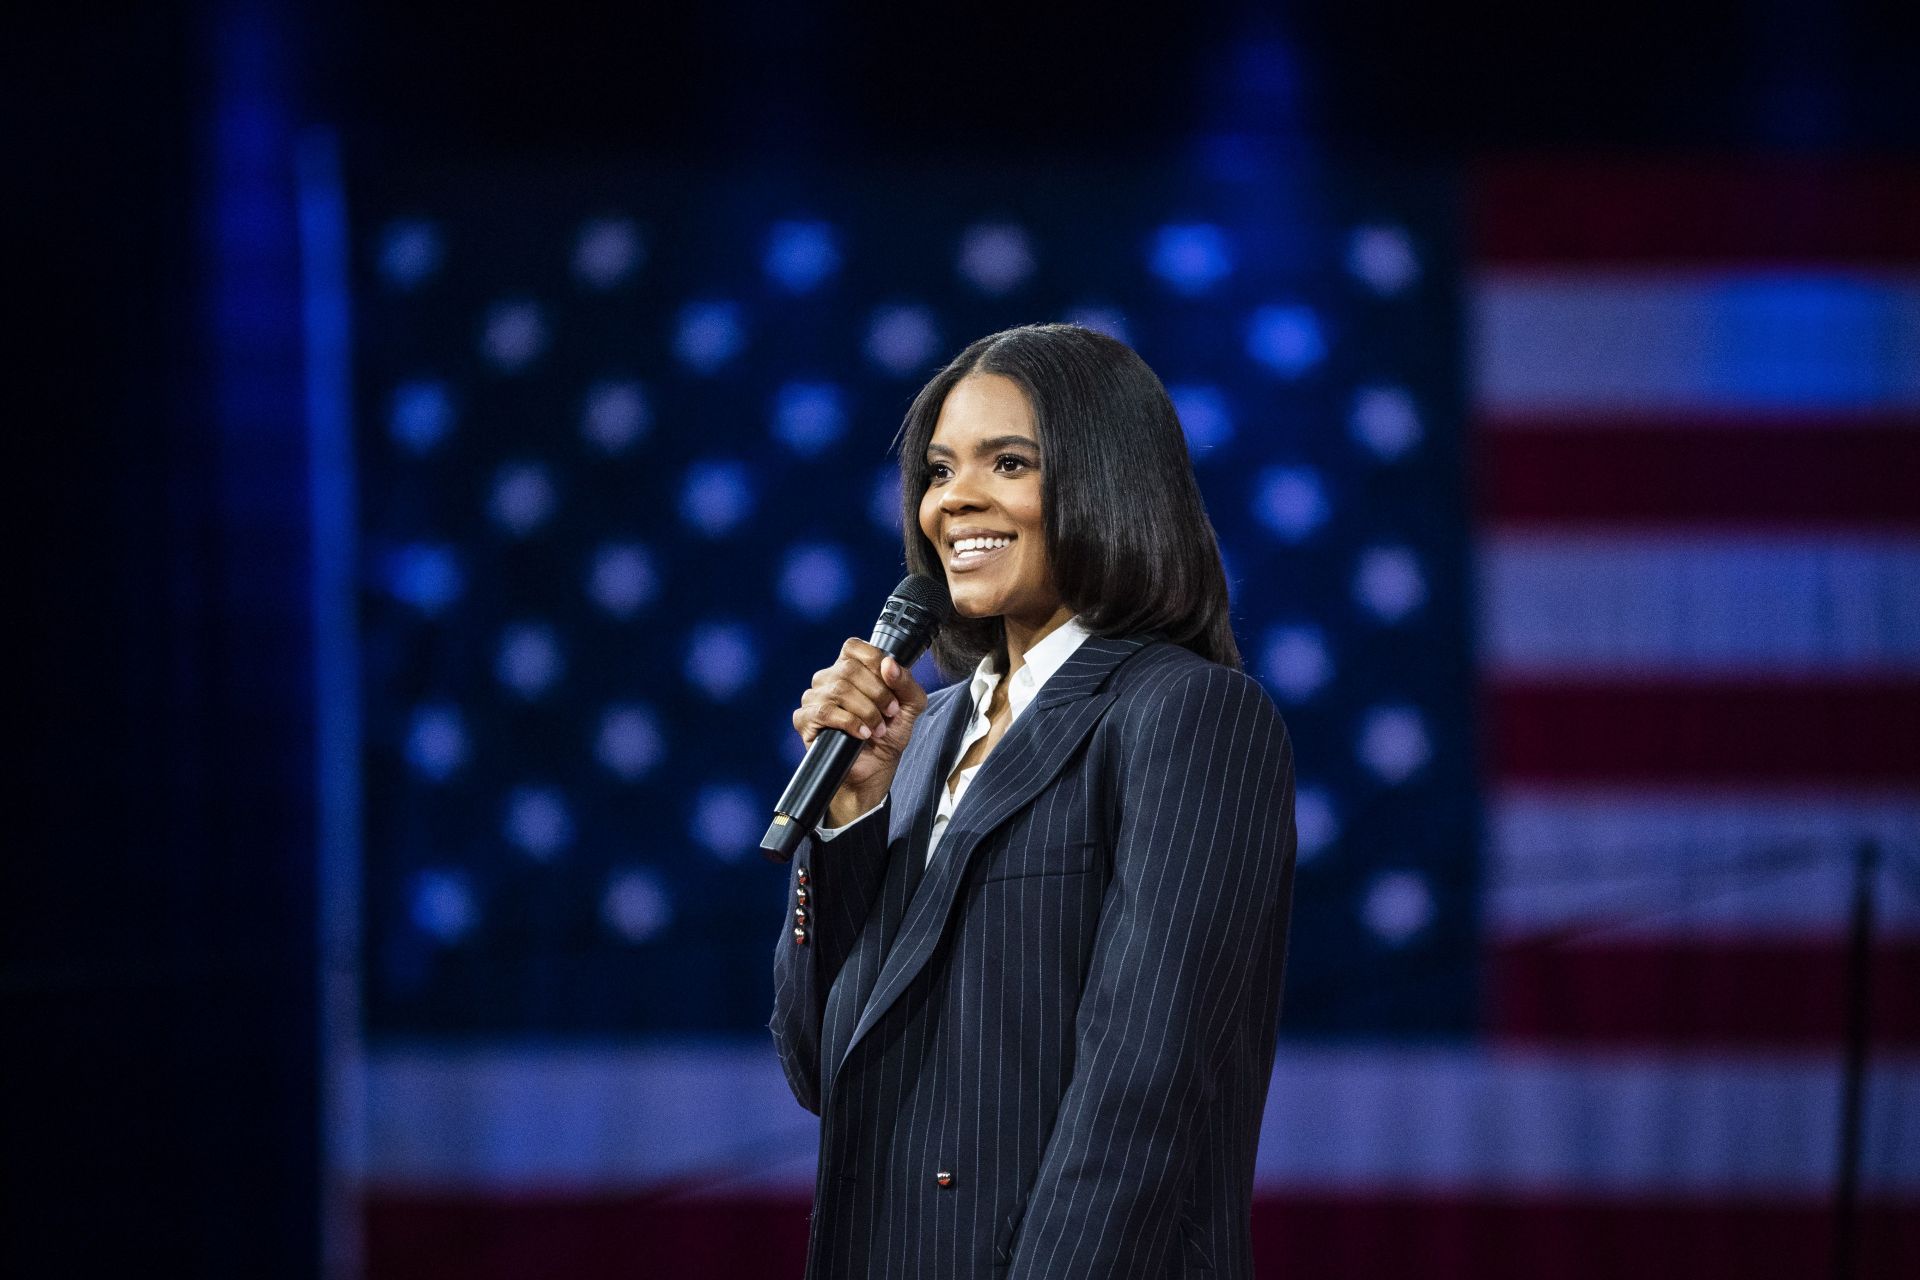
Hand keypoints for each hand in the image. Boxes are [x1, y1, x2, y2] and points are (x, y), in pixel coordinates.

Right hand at [793, 639, 929, 824]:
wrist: (874, 770)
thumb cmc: (888, 735)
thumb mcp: (910, 707)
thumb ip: (906, 683)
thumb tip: (889, 663)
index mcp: (851, 668)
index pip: (854, 647)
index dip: (875, 661)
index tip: (891, 687)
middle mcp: (829, 678)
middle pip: (849, 669)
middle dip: (876, 693)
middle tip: (889, 713)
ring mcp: (814, 698)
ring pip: (838, 690)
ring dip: (866, 711)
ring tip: (877, 729)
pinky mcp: (804, 719)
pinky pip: (824, 711)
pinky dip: (850, 723)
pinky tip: (861, 734)